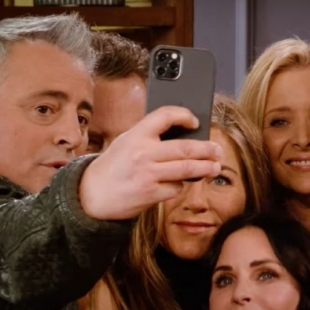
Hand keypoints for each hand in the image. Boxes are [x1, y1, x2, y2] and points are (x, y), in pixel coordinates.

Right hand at [79, 106, 221, 220]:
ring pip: (187, 169)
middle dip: (207, 149)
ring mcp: (149, 174)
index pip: (165, 116)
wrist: (92, 194)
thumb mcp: (125, 142)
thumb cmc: (113, 167)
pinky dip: (181, 185)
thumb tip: (182, 135)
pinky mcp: (151, 193)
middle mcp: (143, 152)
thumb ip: (148, 137)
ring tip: (215, 167)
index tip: (195, 122)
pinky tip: (180, 183)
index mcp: (136, 134)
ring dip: (205, 168)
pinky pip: (176, 188)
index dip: (184, 115)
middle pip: (185, 147)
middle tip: (217, 150)